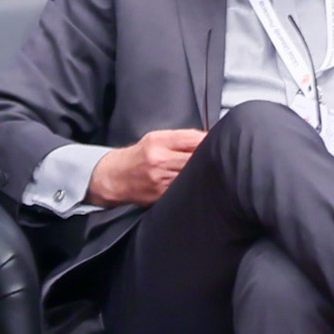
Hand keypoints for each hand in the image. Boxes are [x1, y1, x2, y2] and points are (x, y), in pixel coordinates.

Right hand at [87, 126, 208, 211]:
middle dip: (210, 158)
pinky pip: (184, 190)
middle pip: (196, 159)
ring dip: (203, 173)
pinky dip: (193, 186)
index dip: (210, 141)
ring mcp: (161, 180)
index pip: (194, 139)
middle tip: (218, 158)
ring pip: (192, 175)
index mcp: (158, 142)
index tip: (218, 142)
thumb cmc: (138, 156)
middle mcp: (159, 160)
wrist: (114, 178)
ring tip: (208, 171)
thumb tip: (207, 138)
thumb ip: (181, 138)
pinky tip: (196, 184)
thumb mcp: (155, 138)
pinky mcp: (161, 196)